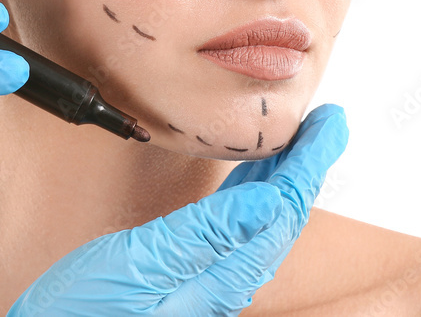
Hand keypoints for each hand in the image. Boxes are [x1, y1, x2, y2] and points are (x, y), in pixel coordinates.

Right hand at [8, 103, 347, 314]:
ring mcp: (208, 277)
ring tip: (296, 138)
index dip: (311, 162)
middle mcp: (224, 278)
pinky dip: (250, 190)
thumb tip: (269, 201)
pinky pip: (235, 224)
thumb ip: (205, 234)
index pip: (283, 208)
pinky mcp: (187, 273)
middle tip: (327, 122)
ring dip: (282, 172)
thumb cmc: (89, 312)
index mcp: (223, 274)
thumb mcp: (144, 264)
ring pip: (261, 216)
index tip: (331, 123)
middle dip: (307, 163)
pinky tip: (248, 178)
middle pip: (281, 211)